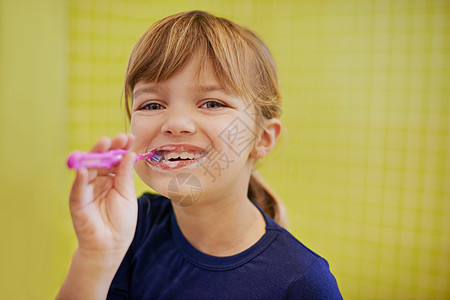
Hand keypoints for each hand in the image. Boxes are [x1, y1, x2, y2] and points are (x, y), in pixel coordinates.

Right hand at [68, 133, 137, 259]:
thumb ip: (125, 175)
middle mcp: (98, 180)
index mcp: (112, 178)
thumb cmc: (121, 222)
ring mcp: (87, 188)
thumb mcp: (127, 195)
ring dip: (95, 154)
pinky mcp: (77, 200)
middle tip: (119, 137)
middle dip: (110, 147)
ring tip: (104, 143)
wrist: (111, 246)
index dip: (121, 148)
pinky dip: (80, 177)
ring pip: (88, 168)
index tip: (130, 137)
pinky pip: (78, 187)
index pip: (115, 159)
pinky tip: (86, 168)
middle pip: (101, 159)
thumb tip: (129, 153)